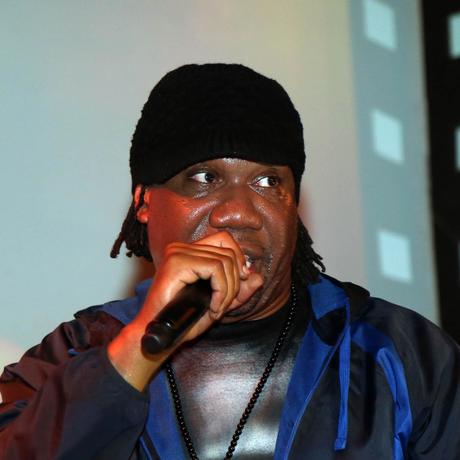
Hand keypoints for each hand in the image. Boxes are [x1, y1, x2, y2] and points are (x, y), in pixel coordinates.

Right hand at [108, 231, 262, 390]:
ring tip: (217, 309)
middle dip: (234, 283)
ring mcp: (177, 253)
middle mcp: (181, 247)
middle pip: (228, 252)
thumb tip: (258, 277)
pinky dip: (221, 292)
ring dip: (228, 291)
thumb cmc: (182, 321)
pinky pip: (215, 269)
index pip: (225, 239)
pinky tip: (212, 308)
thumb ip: (238, 291)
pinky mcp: (176, 263)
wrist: (158, 336)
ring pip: (224, 261)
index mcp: (189, 251)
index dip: (238, 258)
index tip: (240, 282)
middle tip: (223, 305)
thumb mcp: (218, 304)